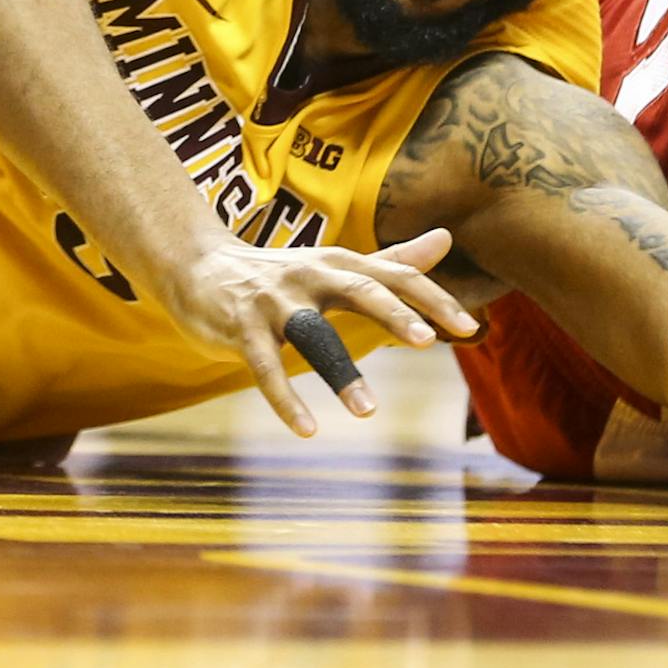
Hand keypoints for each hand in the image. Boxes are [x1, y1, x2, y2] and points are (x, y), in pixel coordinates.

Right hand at [158, 228, 477, 435]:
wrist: (198, 266)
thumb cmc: (281, 273)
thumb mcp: (338, 264)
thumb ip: (394, 260)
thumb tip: (448, 238)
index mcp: (342, 262)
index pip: (395, 276)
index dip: (432, 299)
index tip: (469, 327)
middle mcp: (312, 275)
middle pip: (360, 290)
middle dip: (394, 314)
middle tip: (428, 342)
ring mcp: (275, 301)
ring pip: (311, 334)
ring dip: (340, 371)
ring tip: (368, 411)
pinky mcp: (242, 328)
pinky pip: (265, 366)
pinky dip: (284, 399)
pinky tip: (306, 430)